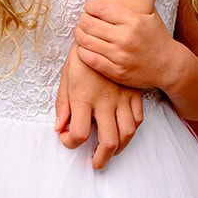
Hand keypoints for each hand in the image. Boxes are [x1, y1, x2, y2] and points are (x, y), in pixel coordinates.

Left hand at [55, 46, 144, 169]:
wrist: (107, 34)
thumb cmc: (82, 55)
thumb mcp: (66, 75)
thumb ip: (63, 104)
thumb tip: (59, 128)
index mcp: (83, 97)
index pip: (78, 134)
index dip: (70, 143)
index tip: (67, 139)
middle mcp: (104, 101)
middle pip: (108, 142)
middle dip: (101, 159)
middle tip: (95, 163)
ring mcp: (122, 98)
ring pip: (127, 134)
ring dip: (119, 148)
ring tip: (109, 151)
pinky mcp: (134, 94)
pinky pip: (138, 119)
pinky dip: (131, 131)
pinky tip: (122, 131)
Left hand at [73, 1, 176, 89]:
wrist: (169, 66)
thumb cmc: (157, 38)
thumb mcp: (149, 16)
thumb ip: (131, 5)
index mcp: (134, 21)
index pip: (101, 8)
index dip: (90, 6)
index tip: (89, 7)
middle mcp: (126, 37)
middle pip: (89, 24)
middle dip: (82, 19)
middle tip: (83, 19)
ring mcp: (121, 56)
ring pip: (86, 41)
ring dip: (79, 34)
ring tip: (80, 31)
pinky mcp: (117, 71)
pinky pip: (90, 59)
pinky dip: (82, 51)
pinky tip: (83, 47)